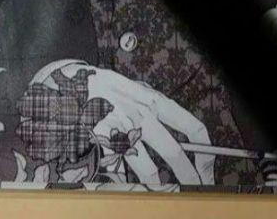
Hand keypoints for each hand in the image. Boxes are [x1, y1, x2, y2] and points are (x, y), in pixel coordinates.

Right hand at [30, 59, 214, 186]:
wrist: (69, 81)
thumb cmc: (104, 87)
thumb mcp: (134, 91)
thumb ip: (155, 109)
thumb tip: (181, 136)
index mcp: (153, 100)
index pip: (191, 126)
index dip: (205, 151)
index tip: (207, 168)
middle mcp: (141, 114)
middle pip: (174, 152)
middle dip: (189, 177)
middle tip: (195, 191)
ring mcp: (122, 129)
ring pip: (149, 169)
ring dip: (160, 186)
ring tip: (167, 194)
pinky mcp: (103, 141)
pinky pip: (122, 170)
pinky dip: (129, 181)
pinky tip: (133, 186)